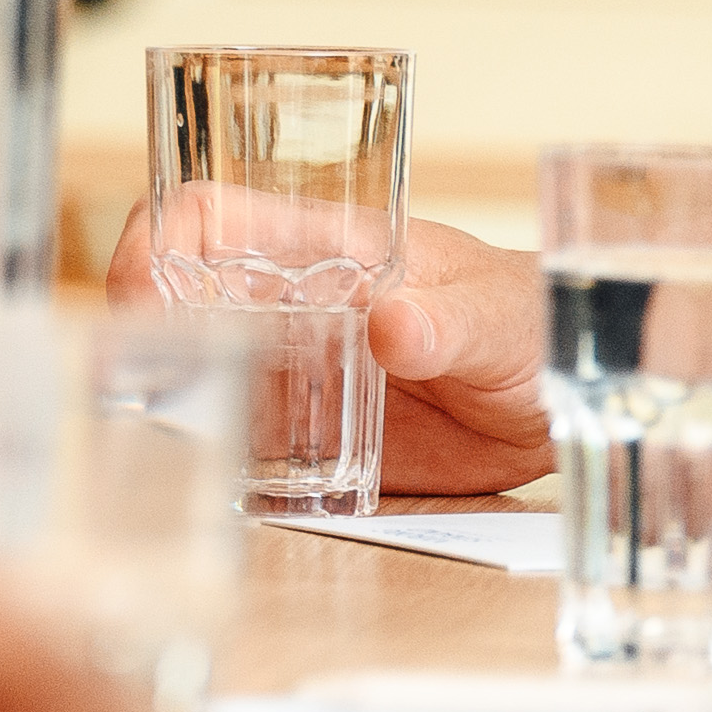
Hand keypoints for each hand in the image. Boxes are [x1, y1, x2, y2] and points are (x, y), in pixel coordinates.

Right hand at [105, 199, 550, 493]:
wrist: (572, 391)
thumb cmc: (529, 317)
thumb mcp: (498, 314)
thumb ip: (449, 319)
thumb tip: (397, 323)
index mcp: (320, 249)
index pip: (206, 218)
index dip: (156, 239)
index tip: (139, 285)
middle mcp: (289, 309)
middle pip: (176, 303)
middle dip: (142, 341)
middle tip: (143, 392)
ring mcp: (294, 375)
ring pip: (197, 380)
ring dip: (172, 413)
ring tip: (174, 451)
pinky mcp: (314, 441)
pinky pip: (247, 452)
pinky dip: (224, 472)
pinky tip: (228, 493)